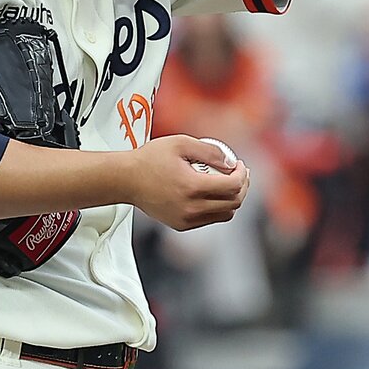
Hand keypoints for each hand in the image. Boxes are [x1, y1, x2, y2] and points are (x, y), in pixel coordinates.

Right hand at [127, 134, 249, 230]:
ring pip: (225, 215)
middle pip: (234, 203)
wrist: (126, 180)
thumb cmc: (150, 159)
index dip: (242, 174)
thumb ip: (210, 151)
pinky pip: (210, 219)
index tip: (239, 164)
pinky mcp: (181, 225)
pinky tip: (213, 192)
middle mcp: (191, 208)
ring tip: (229, 183)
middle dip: (242, 186)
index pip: (233, 186)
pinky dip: (218, 207)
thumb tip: (231, 162)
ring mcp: (186, 219)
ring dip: (232, 199)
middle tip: (240, 173)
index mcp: (193, 187)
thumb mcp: (181, 143)